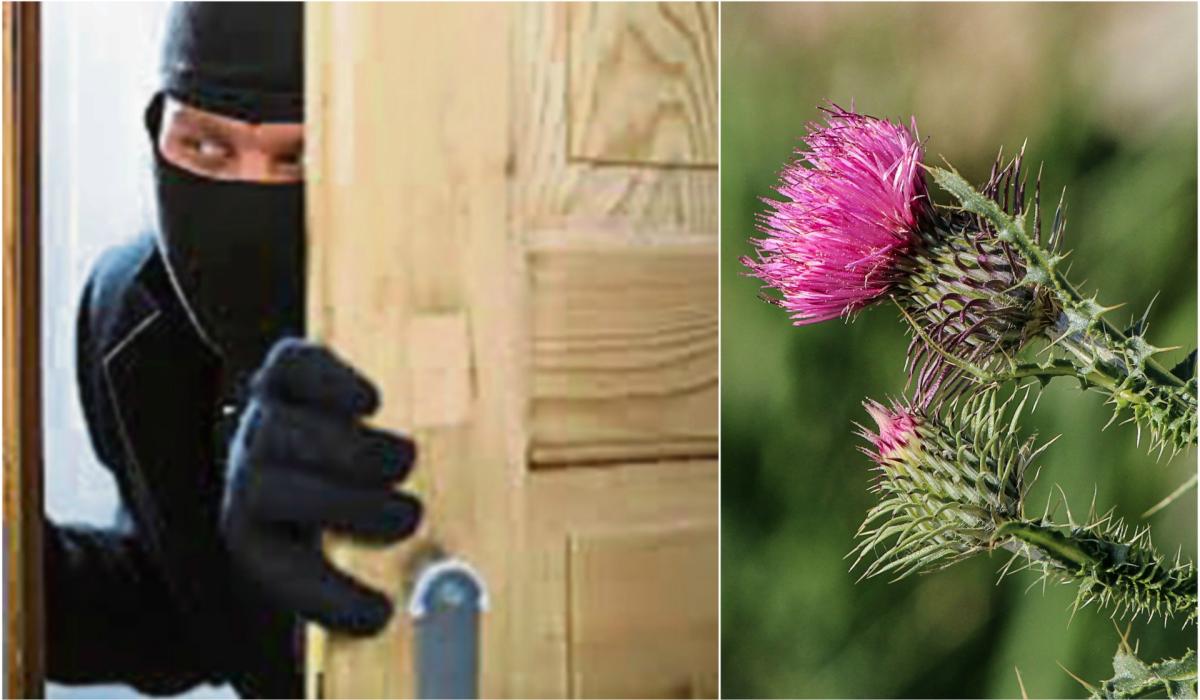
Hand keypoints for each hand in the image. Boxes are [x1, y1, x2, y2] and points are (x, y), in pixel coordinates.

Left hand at [220, 338, 421, 634]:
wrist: (299, 437)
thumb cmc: (336, 505)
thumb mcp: (345, 551)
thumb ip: (370, 576)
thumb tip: (410, 612)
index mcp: (257, 536)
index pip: (281, 573)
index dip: (329, 598)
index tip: (382, 613)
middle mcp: (250, 474)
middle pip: (272, 492)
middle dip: (346, 508)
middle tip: (406, 516)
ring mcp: (263, 418)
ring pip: (284, 431)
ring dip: (352, 450)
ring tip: (402, 462)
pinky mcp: (284, 370)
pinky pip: (293, 367)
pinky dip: (331, 382)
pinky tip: (368, 402)